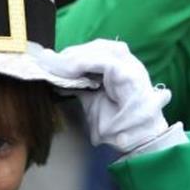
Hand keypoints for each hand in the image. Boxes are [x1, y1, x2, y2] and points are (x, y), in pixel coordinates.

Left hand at [37, 39, 173, 153]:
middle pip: (99, 46)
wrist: (137, 143)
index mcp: (122, 68)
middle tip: (52, 61)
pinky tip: (69, 70)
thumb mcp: (94, 103)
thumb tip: (60, 80)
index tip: (54, 60)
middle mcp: (129, 64)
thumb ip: (82, 88)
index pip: (98, 50)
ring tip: (58, 65)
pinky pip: (104, 62)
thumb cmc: (120, 127)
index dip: (76, 52)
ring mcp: (132, 67)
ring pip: (102, 49)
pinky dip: (83, 63)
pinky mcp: (130, 74)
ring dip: (77, 56)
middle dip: (74, 52)